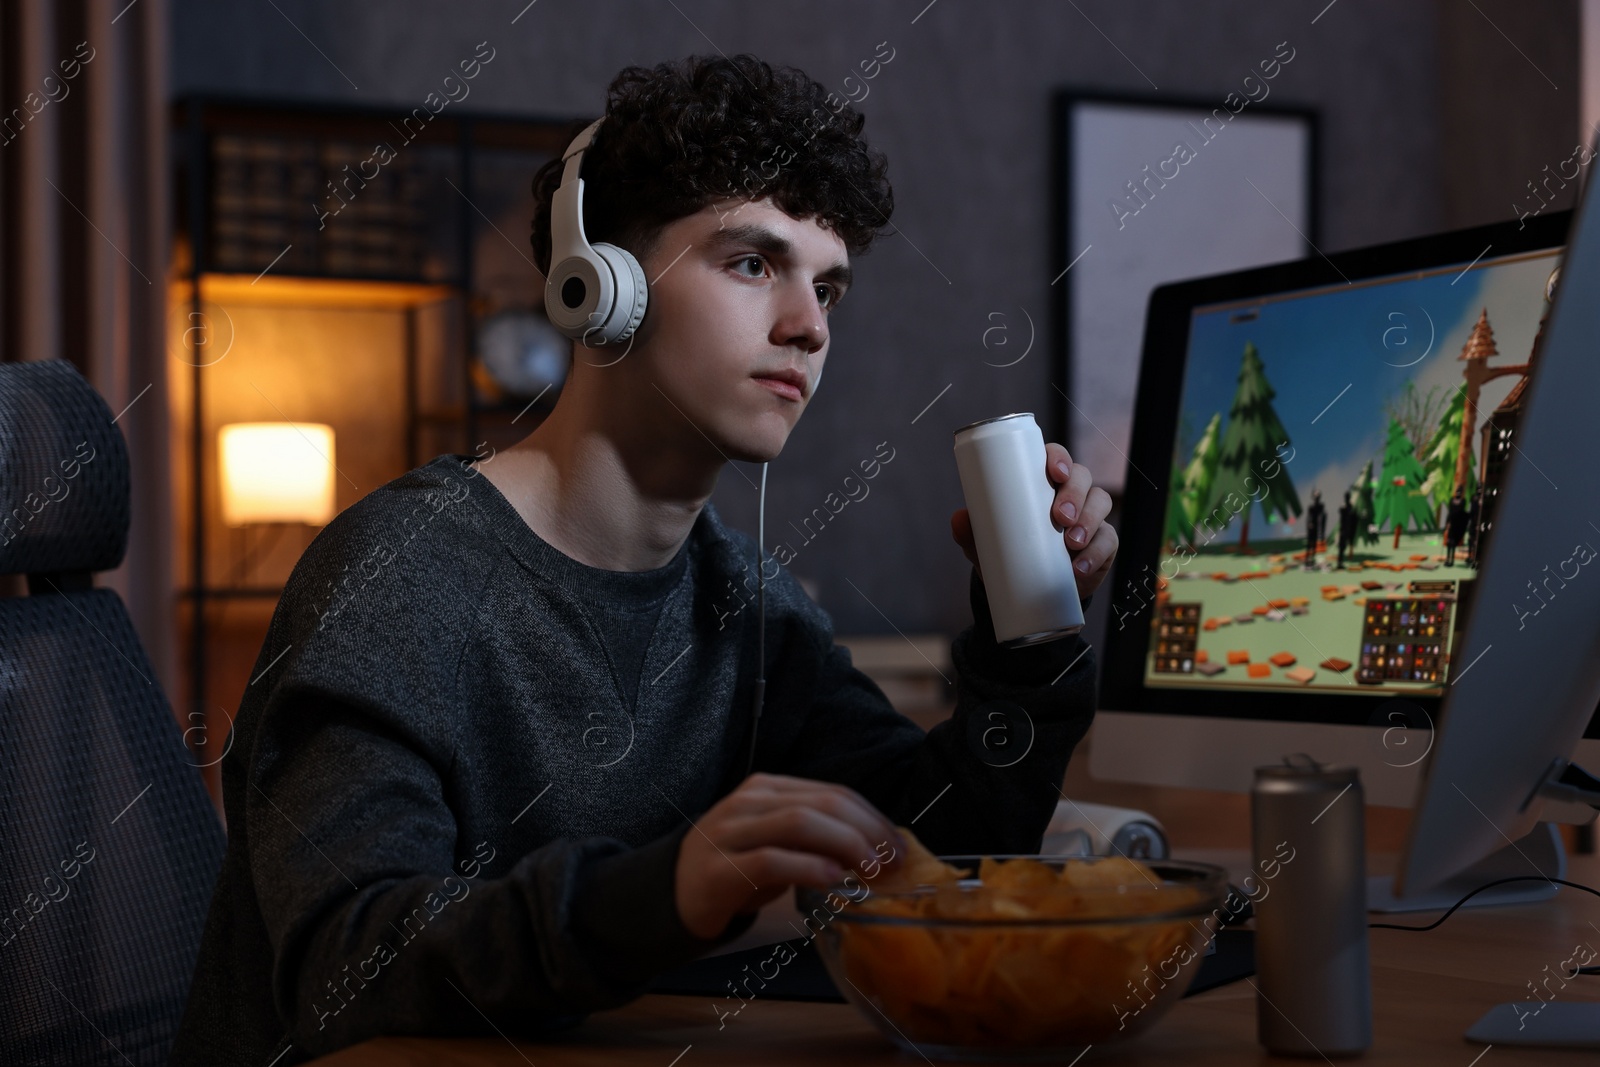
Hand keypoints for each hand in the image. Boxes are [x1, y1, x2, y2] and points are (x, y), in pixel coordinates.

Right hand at [673, 773, 903, 939]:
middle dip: (867, 831)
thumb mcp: (778, 844)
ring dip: (845, 846)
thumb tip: (877, 850)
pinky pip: (771, 860)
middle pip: (821, 804)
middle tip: (893, 862)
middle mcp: (749, 802)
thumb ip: (817, 840)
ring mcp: (730, 832)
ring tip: (871, 871)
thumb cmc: (736, 869)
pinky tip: (833, 881)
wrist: (673, 893)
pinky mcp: (719, 868)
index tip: (899, 846)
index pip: (832, 793)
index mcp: (768, 789)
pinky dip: (809, 868)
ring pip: (798, 823)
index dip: (872, 817)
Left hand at [950, 441, 1117, 601]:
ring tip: (1071, 543)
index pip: (1055, 458)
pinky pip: (1109, 540)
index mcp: (1042, 483)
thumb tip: (959, 518)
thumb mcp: (987, 543)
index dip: (1059, 458)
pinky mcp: (1104, 543)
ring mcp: (1091, 516)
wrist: (1030, 592)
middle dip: (1074, 493)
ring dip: (1089, 520)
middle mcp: (1071, 493)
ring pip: (1101, 502)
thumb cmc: (1011, 554)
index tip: (1054, 472)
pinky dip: (1097, 552)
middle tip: (1060, 517)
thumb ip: (971, 531)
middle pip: (1082, 476)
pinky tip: (1080, 566)